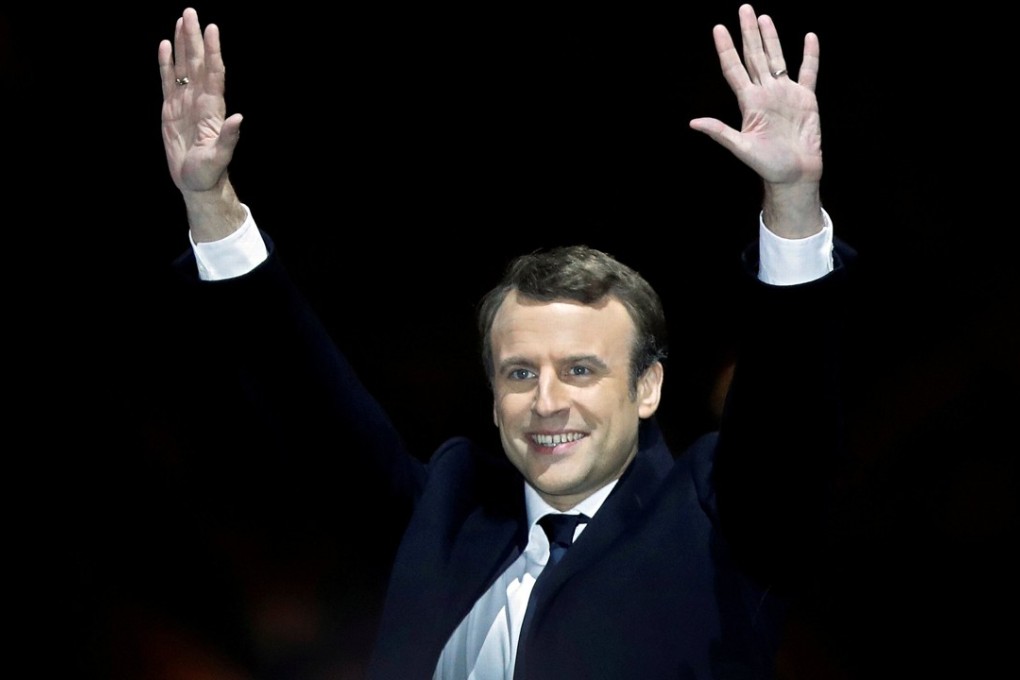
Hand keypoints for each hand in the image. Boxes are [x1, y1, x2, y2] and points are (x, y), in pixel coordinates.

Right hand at [158, 7, 241, 194]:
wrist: (196, 182)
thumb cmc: (209, 172)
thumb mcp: (219, 158)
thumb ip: (229, 138)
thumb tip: (239, 118)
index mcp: (212, 109)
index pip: (213, 73)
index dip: (212, 51)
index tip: (212, 29)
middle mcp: (200, 100)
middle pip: (196, 62)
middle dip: (194, 38)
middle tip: (191, 12)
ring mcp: (185, 102)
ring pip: (183, 67)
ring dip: (182, 44)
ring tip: (181, 21)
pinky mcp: (171, 109)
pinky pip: (167, 81)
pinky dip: (166, 63)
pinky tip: (164, 45)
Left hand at [690, 4, 820, 189]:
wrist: (796, 175)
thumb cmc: (768, 165)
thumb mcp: (742, 148)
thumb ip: (721, 132)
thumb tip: (694, 123)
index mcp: (749, 102)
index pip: (734, 69)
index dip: (726, 49)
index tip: (718, 28)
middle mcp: (765, 93)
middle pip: (755, 56)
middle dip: (748, 33)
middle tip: (744, 8)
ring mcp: (786, 94)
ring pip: (777, 58)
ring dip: (771, 38)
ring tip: (763, 18)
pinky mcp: (806, 98)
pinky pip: (808, 71)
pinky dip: (809, 55)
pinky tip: (808, 37)